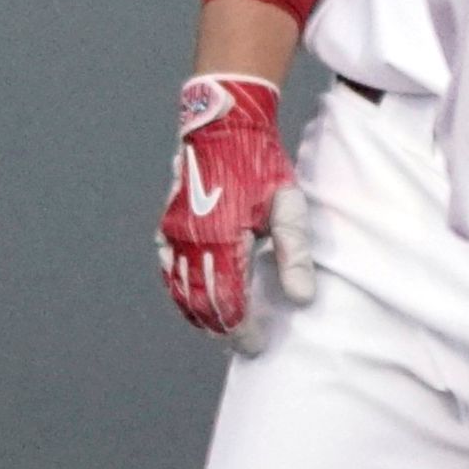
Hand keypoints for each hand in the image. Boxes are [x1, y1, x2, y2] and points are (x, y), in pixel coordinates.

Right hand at [157, 74, 313, 353]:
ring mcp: (174, 232)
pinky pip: (168, 268)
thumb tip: (300, 298)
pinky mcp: (168, 223)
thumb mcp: (287, 206)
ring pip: (179, 290)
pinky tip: (192, 299)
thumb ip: (293, 254)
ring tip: (221, 327)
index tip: (258, 343)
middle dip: (223, 328)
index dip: (243, 329)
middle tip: (245, 341)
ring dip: (200, 314)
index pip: (229, 302)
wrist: (223, 125)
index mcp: (221, 239)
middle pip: (202, 302)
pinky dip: (178, 290)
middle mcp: (191, 240)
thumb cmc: (260, 164)